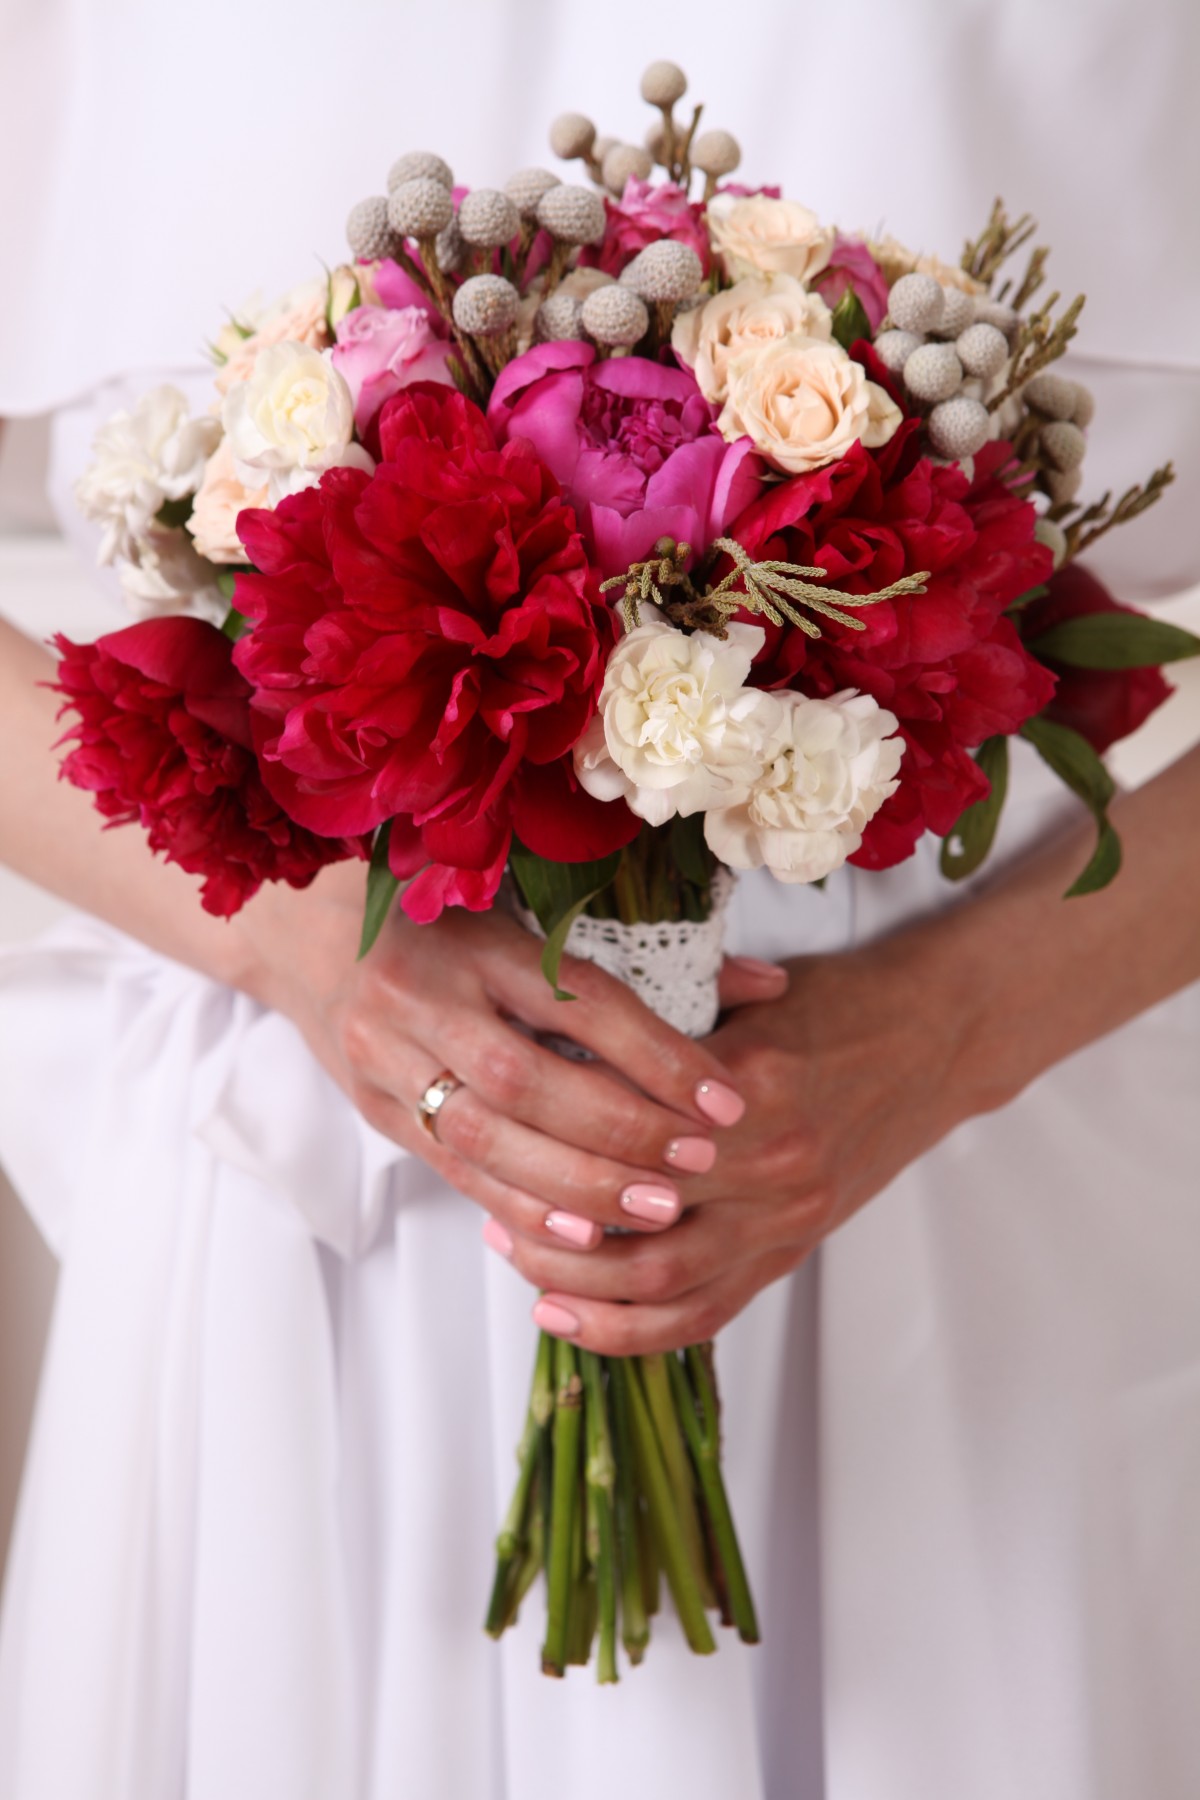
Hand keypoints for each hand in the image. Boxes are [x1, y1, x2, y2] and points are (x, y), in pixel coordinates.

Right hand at [241, 861, 749, 1250]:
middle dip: (620, 1131)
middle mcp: (425, 996)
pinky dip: (519, 1208)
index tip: (724, 1098)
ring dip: (575, 1184)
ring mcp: (389, 1059)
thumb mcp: (538, 915)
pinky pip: (454, 1171)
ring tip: (654, 1210)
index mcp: (479, 937)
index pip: (578, 1001)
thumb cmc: (451, 921)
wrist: (308, 934)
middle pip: (527, 1077)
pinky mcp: (378, 1110)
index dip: (655, 1053)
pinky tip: (578, 1236)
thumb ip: (652, 958)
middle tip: (697, 1165)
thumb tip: (772, 986)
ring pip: (484, 1136)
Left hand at [503, 932, 973, 1354]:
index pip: (634, 1129)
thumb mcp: (750, 988)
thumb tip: (562, 1029)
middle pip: (641, 1216)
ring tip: (523, 1267)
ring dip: (583, 1285)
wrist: (936, 1039)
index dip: (559, 1142)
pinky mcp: (794, 1252)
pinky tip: (575, 1316)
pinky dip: (634, 1329)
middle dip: (556, 1224)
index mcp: (756, 1082)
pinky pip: (706, 1313)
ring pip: (667, 1280)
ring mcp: (789, 1217)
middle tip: (494, 1214)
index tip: (506, 1138)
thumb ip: (667, 1017)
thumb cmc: (837, 1002)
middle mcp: (776, 1160)